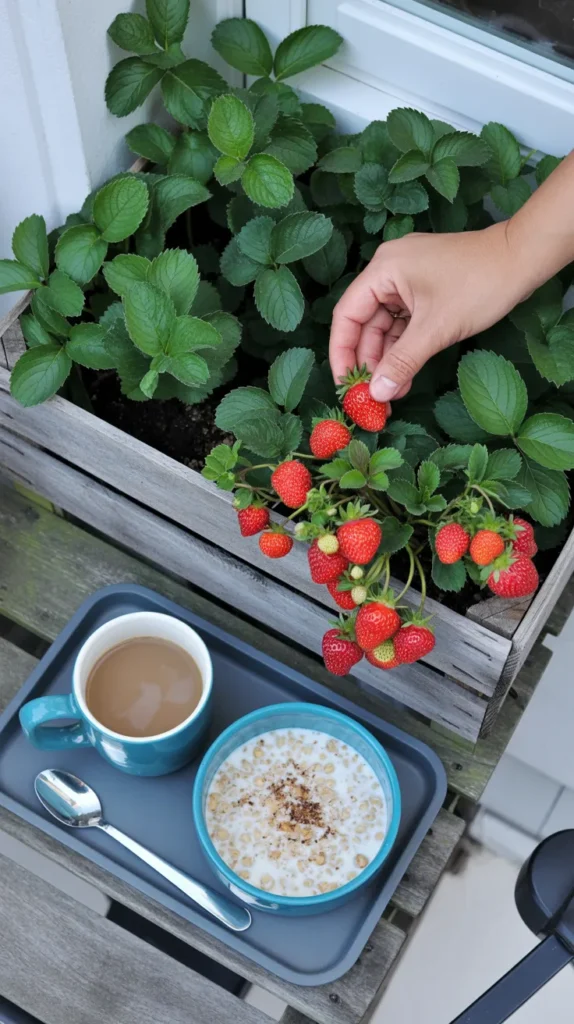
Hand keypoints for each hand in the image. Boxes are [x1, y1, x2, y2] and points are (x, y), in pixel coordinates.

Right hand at [329, 221, 530, 402]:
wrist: (523, 260)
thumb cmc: (480, 285)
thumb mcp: (436, 329)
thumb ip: (402, 362)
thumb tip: (375, 394)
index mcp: (383, 269)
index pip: (347, 315)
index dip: (342, 353)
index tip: (346, 386)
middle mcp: (389, 271)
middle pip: (365, 323)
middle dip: (368, 362)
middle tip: (371, 397)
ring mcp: (408, 280)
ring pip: (385, 327)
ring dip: (388, 360)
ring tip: (391, 394)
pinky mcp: (424, 289)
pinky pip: (404, 323)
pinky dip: (404, 349)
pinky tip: (405, 376)